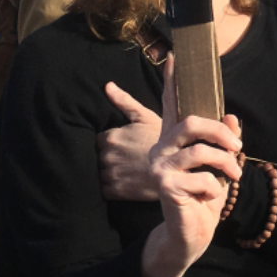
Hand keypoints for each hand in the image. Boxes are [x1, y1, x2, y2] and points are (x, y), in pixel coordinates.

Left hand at [99, 81, 162, 200]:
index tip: (123, 147)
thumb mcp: (145, 117)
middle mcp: (106, 155)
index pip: (100, 141)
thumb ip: (124, 101)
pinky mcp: (115, 191)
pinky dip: (111, 188)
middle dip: (108, 158)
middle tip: (127, 160)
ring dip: (109, 173)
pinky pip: (103, 190)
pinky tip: (125, 184)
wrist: (178, 169)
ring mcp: (110, 173)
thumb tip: (107, 85)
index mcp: (110, 136)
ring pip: (99, 174)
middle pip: (98, 157)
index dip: (110, 143)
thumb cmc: (164, 141)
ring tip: (126, 173)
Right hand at [140, 56, 242, 276]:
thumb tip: (231, 116)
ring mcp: (161, 167)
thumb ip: (224, 140)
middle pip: (192, 122)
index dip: (172, 80)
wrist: (190, 234)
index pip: (171, 104)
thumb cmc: (205, 196)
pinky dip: (216, 189)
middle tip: (237, 145)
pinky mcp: (166, 187)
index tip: (175, 55)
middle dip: (220, 132)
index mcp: (175, 139)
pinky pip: (203, 179)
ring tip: (234, 174)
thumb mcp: (221, 165)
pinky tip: (209, 198)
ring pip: (201, 151)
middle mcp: (163, 149)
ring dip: (226, 163)